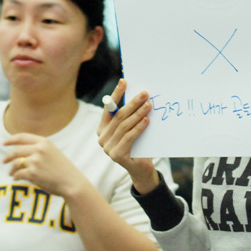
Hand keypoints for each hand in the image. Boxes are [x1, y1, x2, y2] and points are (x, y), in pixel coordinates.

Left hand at [3, 133, 86, 199]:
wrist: (71, 182)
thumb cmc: (63, 169)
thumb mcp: (53, 153)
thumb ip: (39, 149)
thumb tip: (19, 152)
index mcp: (45, 142)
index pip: (23, 137)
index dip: (11, 139)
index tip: (4, 143)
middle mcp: (39, 149)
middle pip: (16, 150)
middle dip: (8, 156)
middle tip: (3, 161)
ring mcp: (35, 161)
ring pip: (16, 162)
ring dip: (11, 169)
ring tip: (11, 173)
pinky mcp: (33, 173)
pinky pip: (18, 174)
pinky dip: (15, 177)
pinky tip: (16, 178)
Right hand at [97, 79, 158, 193]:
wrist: (141, 168)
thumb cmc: (137, 144)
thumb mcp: (132, 128)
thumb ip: (130, 116)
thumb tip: (139, 95)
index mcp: (102, 128)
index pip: (109, 108)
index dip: (116, 94)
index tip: (124, 81)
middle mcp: (102, 137)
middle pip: (119, 116)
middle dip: (132, 103)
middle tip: (145, 93)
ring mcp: (108, 147)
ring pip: (124, 125)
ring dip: (138, 114)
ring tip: (149, 105)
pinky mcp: (116, 155)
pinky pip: (129, 137)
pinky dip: (139, 127)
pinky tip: (147, 120)